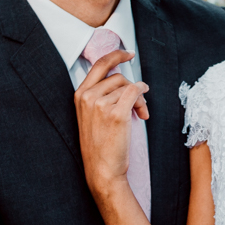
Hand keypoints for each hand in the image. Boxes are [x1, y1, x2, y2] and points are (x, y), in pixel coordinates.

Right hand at [73, 49, 148, 194]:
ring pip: (128, 87)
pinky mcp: (116, 113)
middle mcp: (88, 97)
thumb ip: (101, 97)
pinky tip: (144, 110)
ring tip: (140, 115)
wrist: (102, 170)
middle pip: (118, 77)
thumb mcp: (91, 117)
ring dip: (139, 99)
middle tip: (139, 103)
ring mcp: (101, 104)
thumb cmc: (100, 146)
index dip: (115, 56)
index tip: (127, 54)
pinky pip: (136, 93)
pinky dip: (143, 97)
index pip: (99, 65)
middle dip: (132, 87)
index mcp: (80, 95)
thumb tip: (124, 81)